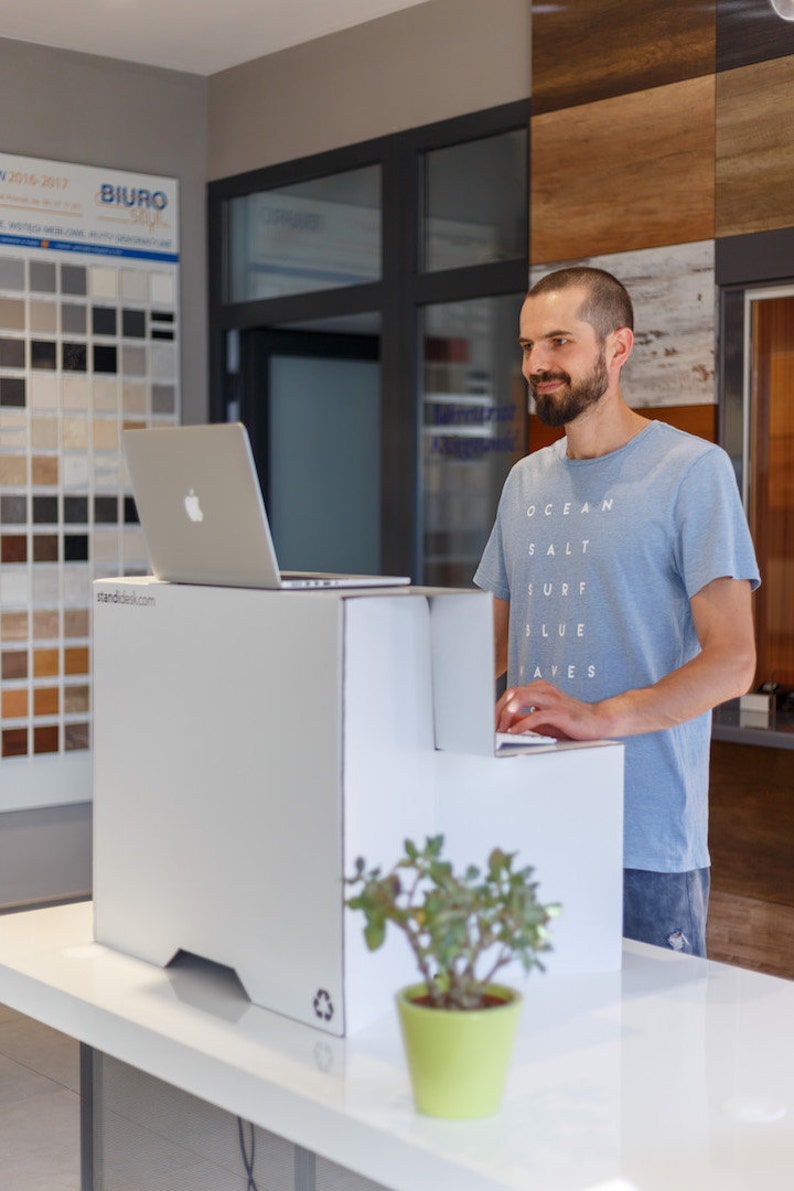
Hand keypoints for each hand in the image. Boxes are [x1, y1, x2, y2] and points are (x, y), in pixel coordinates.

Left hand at [495, 680, 609, 741]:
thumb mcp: (541, 720)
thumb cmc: (569, 722)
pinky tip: (515, 733)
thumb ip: (523, 718)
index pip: (510, 694)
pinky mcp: (560, 712)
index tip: (489, 724)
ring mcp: (552, 699)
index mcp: (538, 689)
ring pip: (521, 698)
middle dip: (498, 711)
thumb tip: (502, 724)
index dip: (497, 709)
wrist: (598, 721)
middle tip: (492, 728)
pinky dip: (522, 724)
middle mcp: (544, 690)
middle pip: (512, 693)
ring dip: (506, 714)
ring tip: (501, 729)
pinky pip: (536, 715)